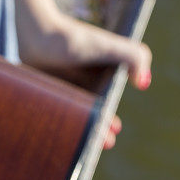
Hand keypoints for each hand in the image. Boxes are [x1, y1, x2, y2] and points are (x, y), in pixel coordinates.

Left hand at [22, 17, 150, 150]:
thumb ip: (133, 57)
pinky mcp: (44, 94)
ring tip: (82, 146)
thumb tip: (144, 82)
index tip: (112, 133)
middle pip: (88, 117)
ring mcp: (62, 92)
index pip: (105, 106)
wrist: (35, 33)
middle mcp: (81, 87)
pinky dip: (56, 130)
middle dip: (96, 133)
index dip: (108, 121)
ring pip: (71, 120)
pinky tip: (57, 141)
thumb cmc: (72, 39)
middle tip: (101, 144)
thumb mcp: (106, 46)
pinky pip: (51, 117)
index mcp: (98, 79)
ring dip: (77, 134)